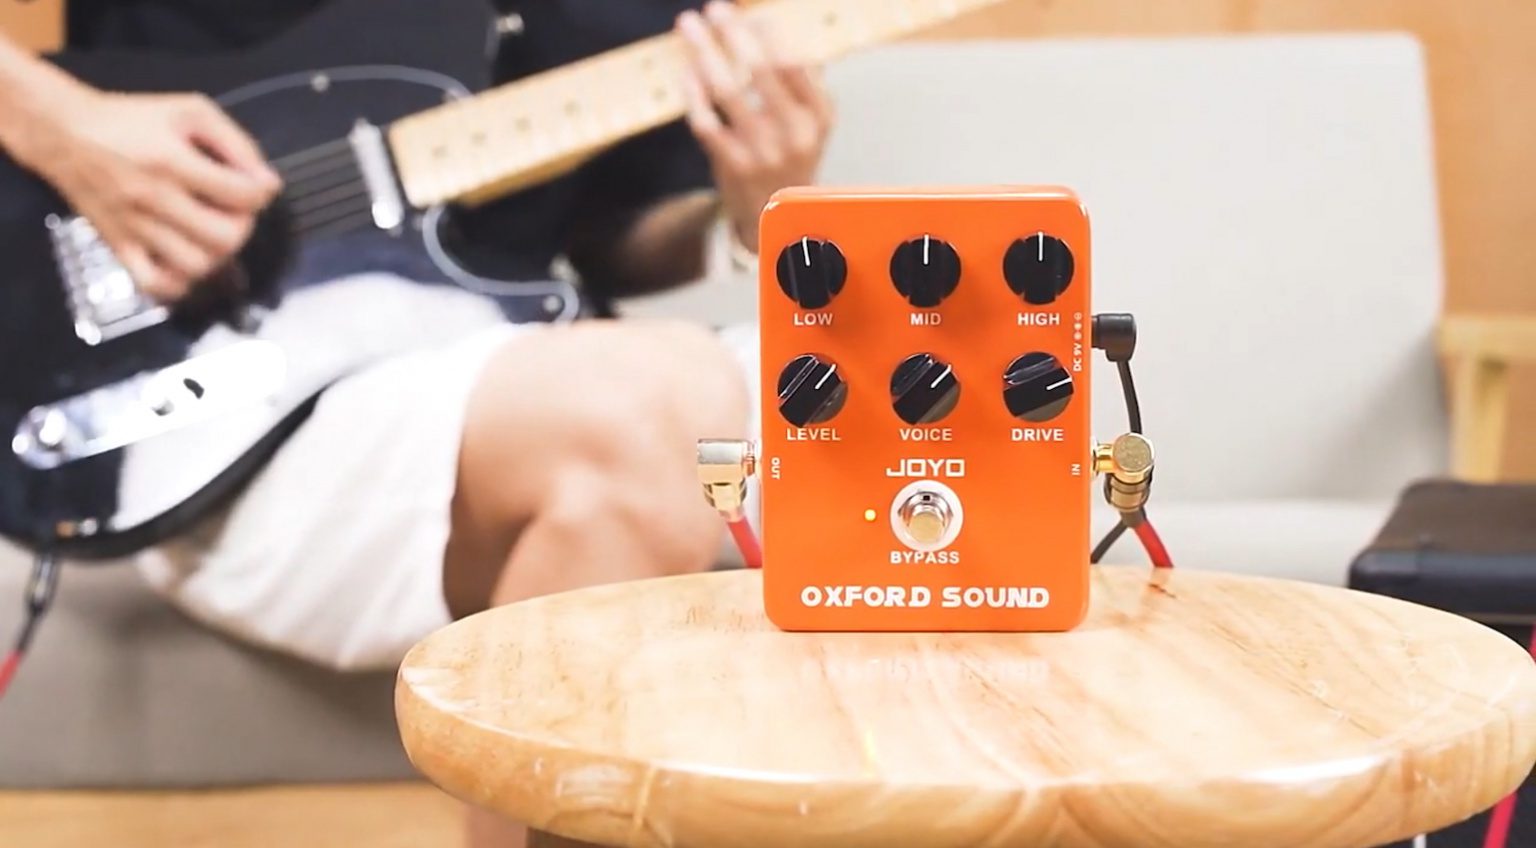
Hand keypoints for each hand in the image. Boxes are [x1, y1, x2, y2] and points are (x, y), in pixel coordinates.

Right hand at [11, 85, 280, 301]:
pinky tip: (186, 259)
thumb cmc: (132, 119)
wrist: (64, 132)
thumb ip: (236, 143)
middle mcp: (153, 198)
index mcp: (172, 161)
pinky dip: (180, 281)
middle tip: (233, 211)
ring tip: (210, 231)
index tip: (255, 186)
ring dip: (217, 254)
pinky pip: (156, 284)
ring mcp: (135, 227)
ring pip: (196, 265)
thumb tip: (268, 183)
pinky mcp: (118, 246)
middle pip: (225, 238)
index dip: (261, 193)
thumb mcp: (190, 111)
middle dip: (242, 226)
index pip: (241, 196)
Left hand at [678, 1, 834, 251]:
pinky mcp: (732, 165)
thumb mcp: (811, 124)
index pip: (796, 64)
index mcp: (819, 116)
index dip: (771, 34)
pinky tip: (685, 70)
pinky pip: (706, 120)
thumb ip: (804, 82)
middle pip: (761, 70)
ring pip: (728, 90)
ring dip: (705, 51)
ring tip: (689, 26)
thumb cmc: (789, 156)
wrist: (773, 215)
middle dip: (734, 33)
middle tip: (715, 8)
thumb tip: (780, 29)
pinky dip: (693, 92)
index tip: (753, 13)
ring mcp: (762, 151)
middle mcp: (794, 134)